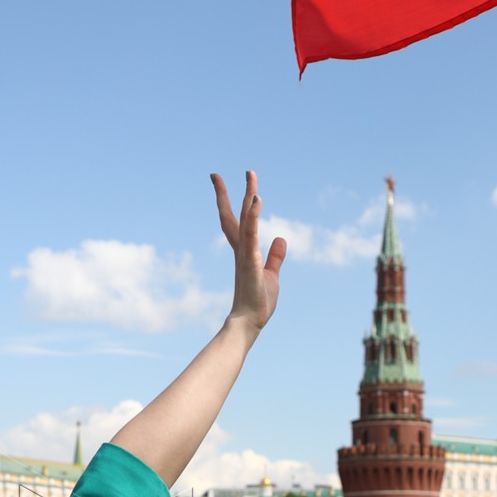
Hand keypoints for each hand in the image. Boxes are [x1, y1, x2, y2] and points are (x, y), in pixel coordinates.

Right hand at [213, 170, 287, 334]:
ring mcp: (244, 254)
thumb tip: (281, 238)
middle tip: (215, 174)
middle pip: (234, 215)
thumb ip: (275, 256)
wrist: (249, 322)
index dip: (230, 202)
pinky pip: (252, 236)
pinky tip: (256, 201)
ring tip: (250, 176)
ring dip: (247, 197)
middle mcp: (241, 249)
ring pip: (244, 220)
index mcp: (244, 251)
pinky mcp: (250, 262)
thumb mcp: (271, 274)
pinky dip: (254, 217)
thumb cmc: (258, 302)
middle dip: (227, 193)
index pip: (236, 222)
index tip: (224, 184)